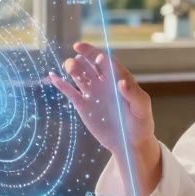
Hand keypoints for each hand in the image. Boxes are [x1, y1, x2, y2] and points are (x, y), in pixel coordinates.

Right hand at [48, 41, 158, 165]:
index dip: (98, 55)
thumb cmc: (140, 122)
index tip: (94, 53)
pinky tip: (53, 76)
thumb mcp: (142, 108)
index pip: (106, 61)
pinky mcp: (82, 105)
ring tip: (70, 68)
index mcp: (118, 77)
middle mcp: (103, 82)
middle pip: (89, 64)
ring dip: (73, 68)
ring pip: (79, 75)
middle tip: (76, 57)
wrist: (130, 142)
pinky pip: (70, 91)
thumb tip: (121, 82)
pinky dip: (61, 84)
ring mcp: (92, 92)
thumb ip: (133, 94)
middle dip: (83, 57)